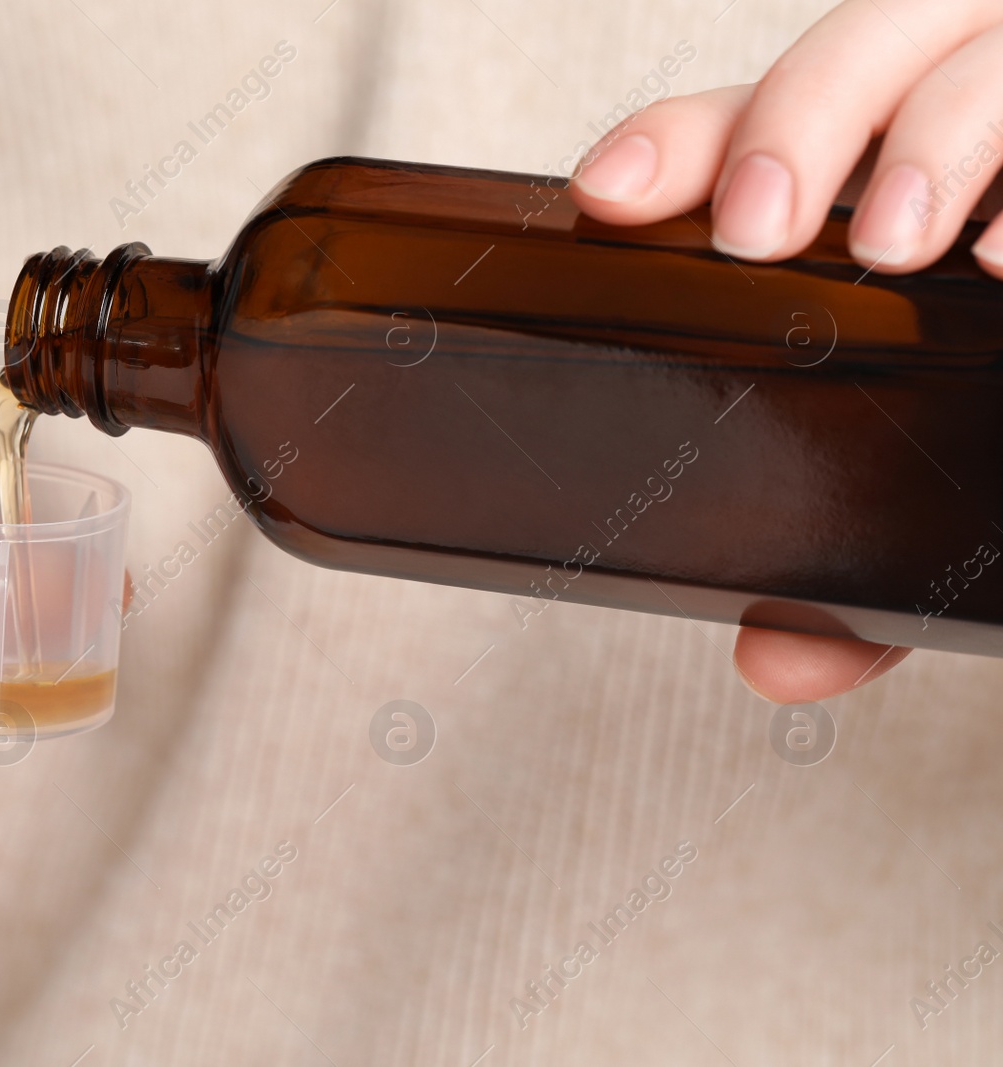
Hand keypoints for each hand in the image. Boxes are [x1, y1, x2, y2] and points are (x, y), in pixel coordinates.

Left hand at [570, 0, 1002, 700]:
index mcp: (853, 170)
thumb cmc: (988, 398)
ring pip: (969, 51)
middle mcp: (942, 108)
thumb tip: (778, 661)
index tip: (607, 200)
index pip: (733, 124)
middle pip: (851, 52)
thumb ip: (853, 547)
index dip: (669, 147)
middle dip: (794, 128)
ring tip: (900, 239)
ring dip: (929, 138)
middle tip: (756, 229)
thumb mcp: (921, 469)